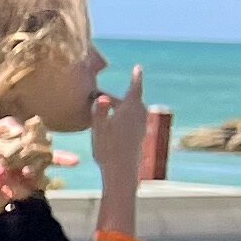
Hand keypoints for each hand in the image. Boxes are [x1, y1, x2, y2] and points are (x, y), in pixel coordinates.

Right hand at [87, 66, 149, 191]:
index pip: (135, 88)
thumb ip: (99, 112)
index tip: (138, 67)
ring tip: (111, 109)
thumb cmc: (108, 150)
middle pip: (133, 100)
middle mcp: (138, 116)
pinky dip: (126, 116)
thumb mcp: (99, 130)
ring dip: (124, 106)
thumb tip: (100, 97)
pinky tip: (116, 124)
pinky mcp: (139, 136)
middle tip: (107, 95)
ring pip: (134, 110)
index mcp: (129, 110)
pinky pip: (134, 119)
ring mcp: (140, 126)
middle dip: (123, 95)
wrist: (122, 172)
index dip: (136, 77)